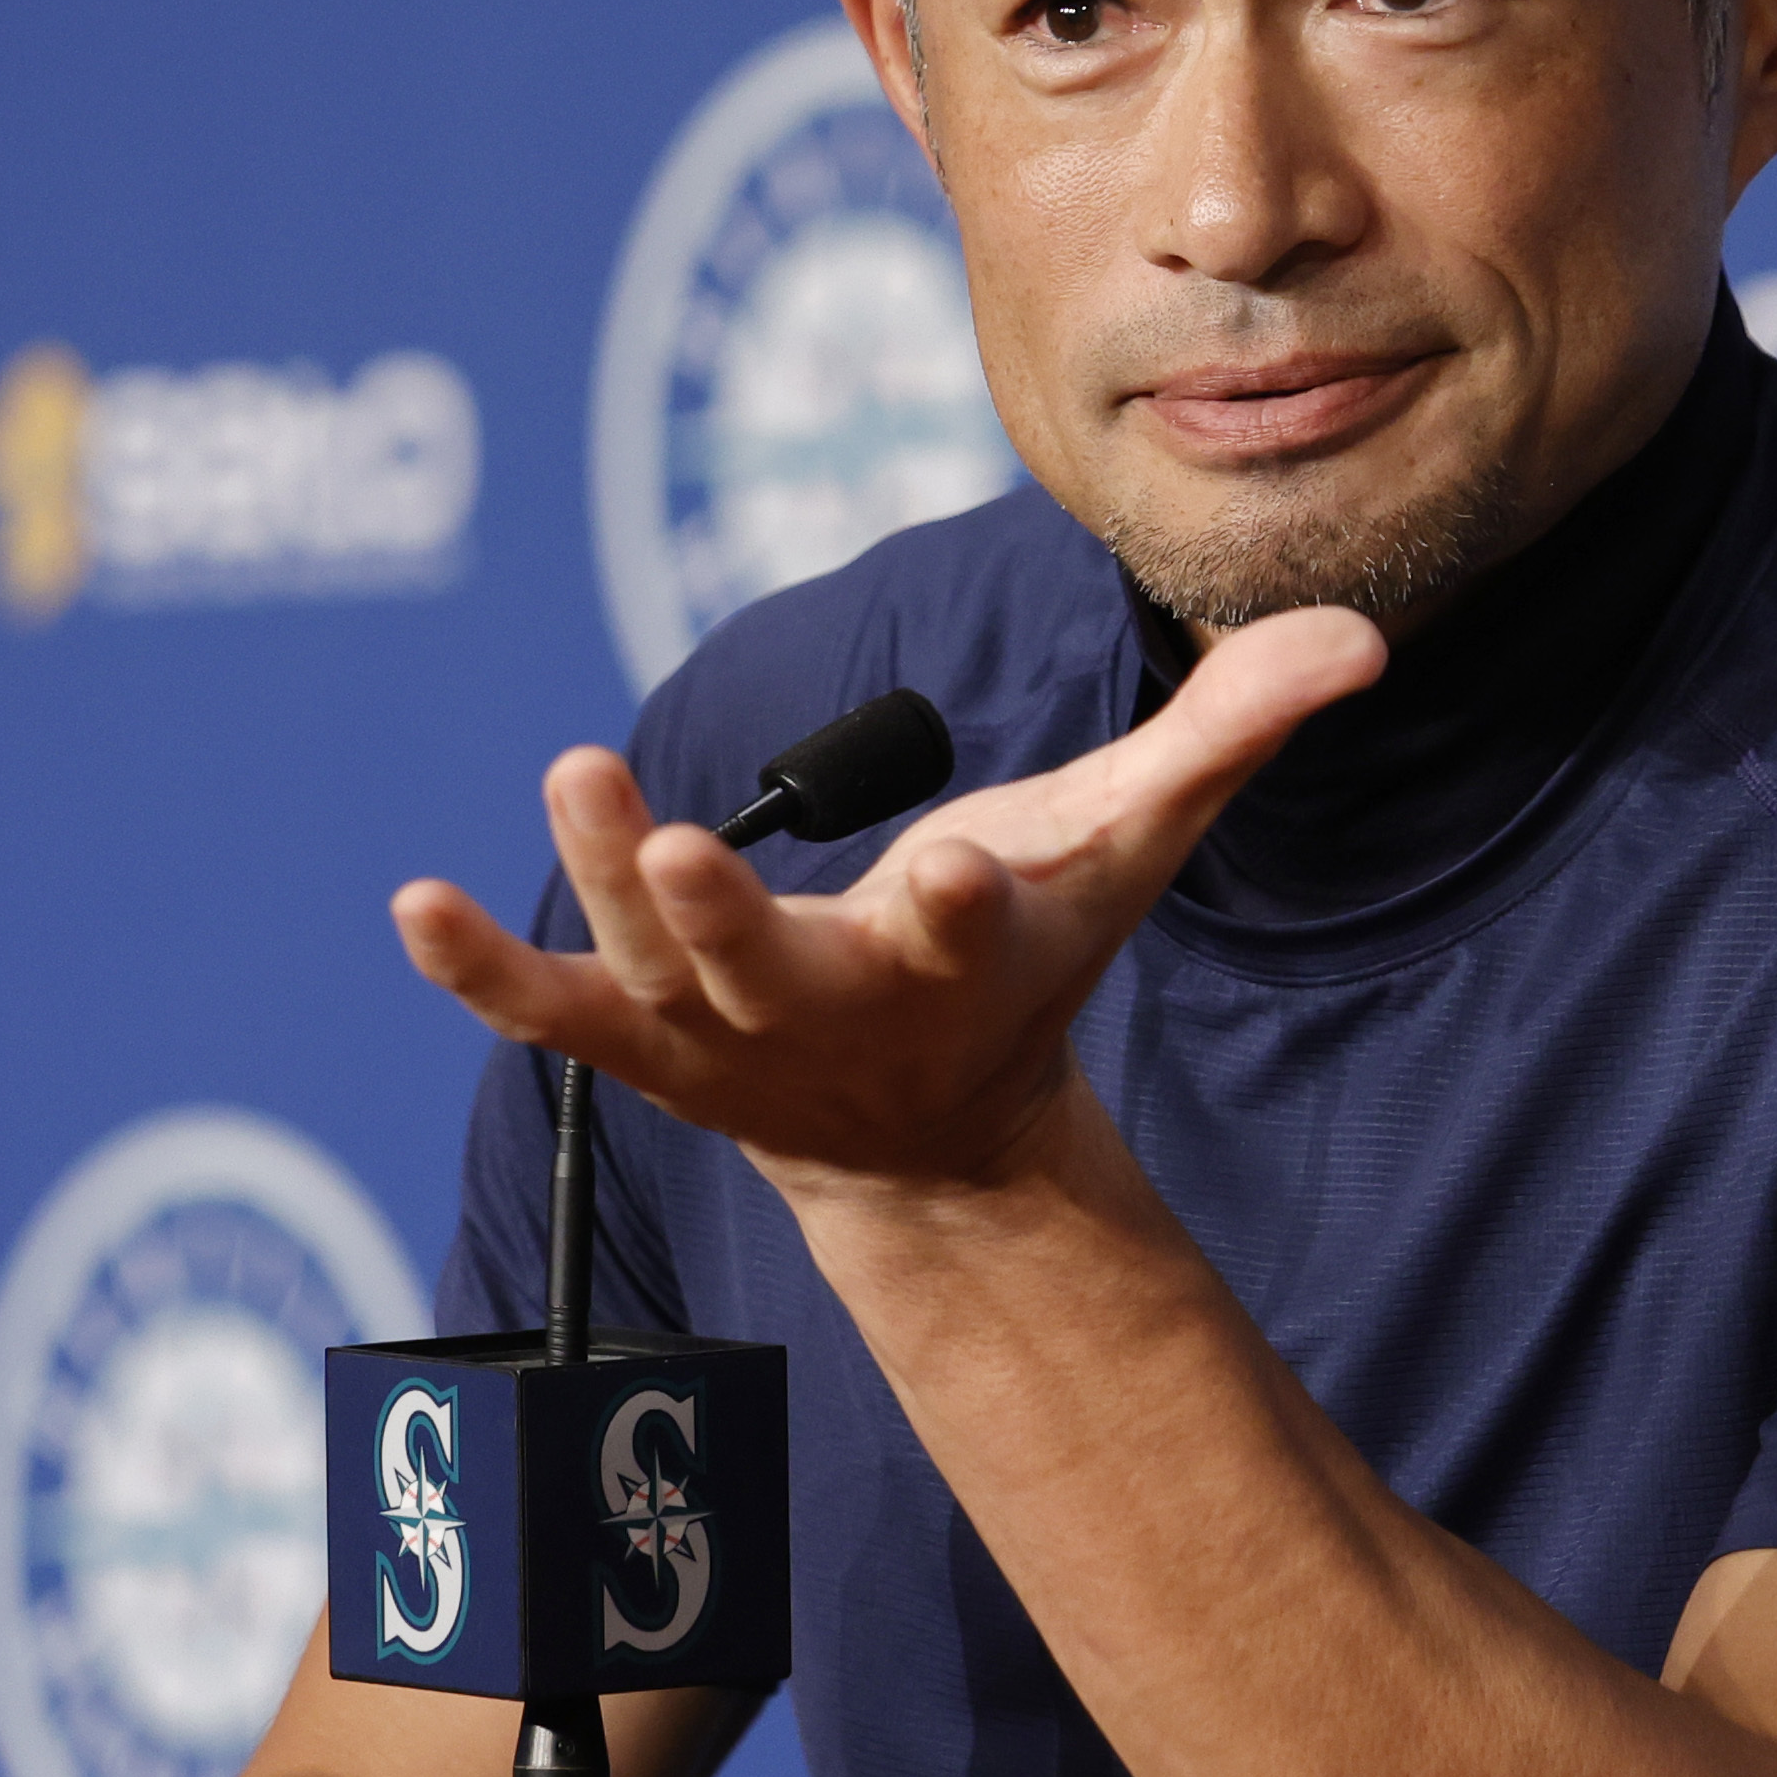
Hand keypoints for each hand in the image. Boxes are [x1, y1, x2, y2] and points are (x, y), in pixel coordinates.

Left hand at [391, 609, 1384, 1192]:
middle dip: (724, 914)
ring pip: (652, 971)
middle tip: (673, 845)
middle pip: (768, 963)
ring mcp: (719, 1032)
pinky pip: (549, 1011)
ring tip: (568, 781)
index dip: (965, 902)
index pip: (971, 927)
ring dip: (595, 888)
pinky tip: (415, 912)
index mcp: (957, 956)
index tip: (957, 868)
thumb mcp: (1130, 846)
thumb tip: (1360, 641)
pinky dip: (483, 969)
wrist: (927, 1135)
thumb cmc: (1026, 956)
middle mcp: (828, 1006)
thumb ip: (1230, 734)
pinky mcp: (640, 1037)